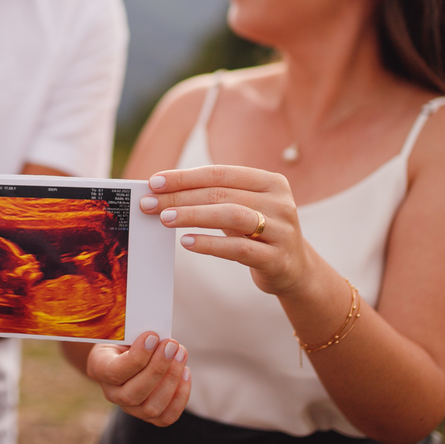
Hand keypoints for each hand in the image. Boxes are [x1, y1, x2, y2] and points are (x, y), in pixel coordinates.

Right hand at [86, 331, 189, 426]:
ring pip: (151, 408)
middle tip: (171, 344)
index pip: (114, 372)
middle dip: (157, 368)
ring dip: (171, 380)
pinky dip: (180, 397)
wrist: (124, 353)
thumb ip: (135, 332)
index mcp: (99, 368)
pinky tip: (185, 373)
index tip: (153, 336)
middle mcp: (111, 393)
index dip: (137, 357)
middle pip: (133, 394)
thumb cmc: (125, 337)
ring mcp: (130, 408)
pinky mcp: (149, 415)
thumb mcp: (122, 329)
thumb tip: (158, 335)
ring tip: (181, 354)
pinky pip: (167, 417)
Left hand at [140, 166, 310, 295]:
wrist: (295, 270)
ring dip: (193, 215)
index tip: (154, 182)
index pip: (219, 173)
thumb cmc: (258, 234)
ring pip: (231, 215)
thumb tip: (163, 192)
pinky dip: (209, 244)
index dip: (185, 177)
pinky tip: (186, 242)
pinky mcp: (277, 258)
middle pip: (221, 194)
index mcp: (270, 181)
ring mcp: (282, 230)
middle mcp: (279, 202)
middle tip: (150, 203)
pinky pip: (238, 249)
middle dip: (180, 197)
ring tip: (165, 218)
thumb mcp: (242, 209)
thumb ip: (213, 197)